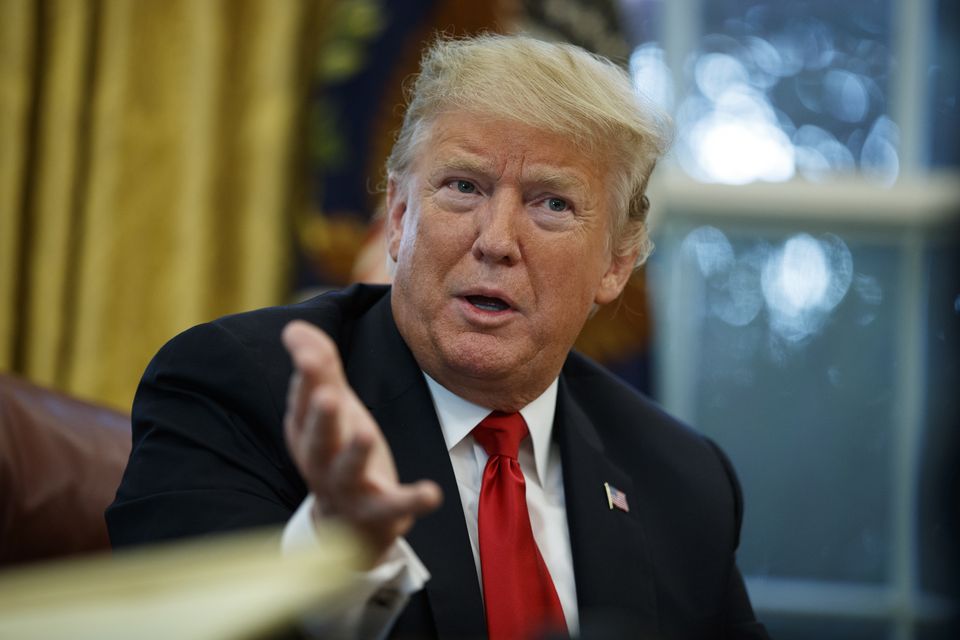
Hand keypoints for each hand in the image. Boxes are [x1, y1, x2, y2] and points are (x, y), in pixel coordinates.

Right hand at [281, 320, 442, 560]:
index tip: (309, 354)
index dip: (308, 378)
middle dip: (322, 418)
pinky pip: (393, 506)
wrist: (350, 522)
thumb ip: (319, 368)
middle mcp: (320, 461)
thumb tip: (294, 327)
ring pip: (347, 473)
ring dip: (355, 454)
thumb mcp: (331, 407)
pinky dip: (411, 501)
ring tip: (366, 433)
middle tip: (328, 395)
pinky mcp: (378, 510)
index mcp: (306, 431)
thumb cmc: (339, 449)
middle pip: (318, 440)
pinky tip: (432, 493)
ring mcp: (348, 488)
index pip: (305, 401)